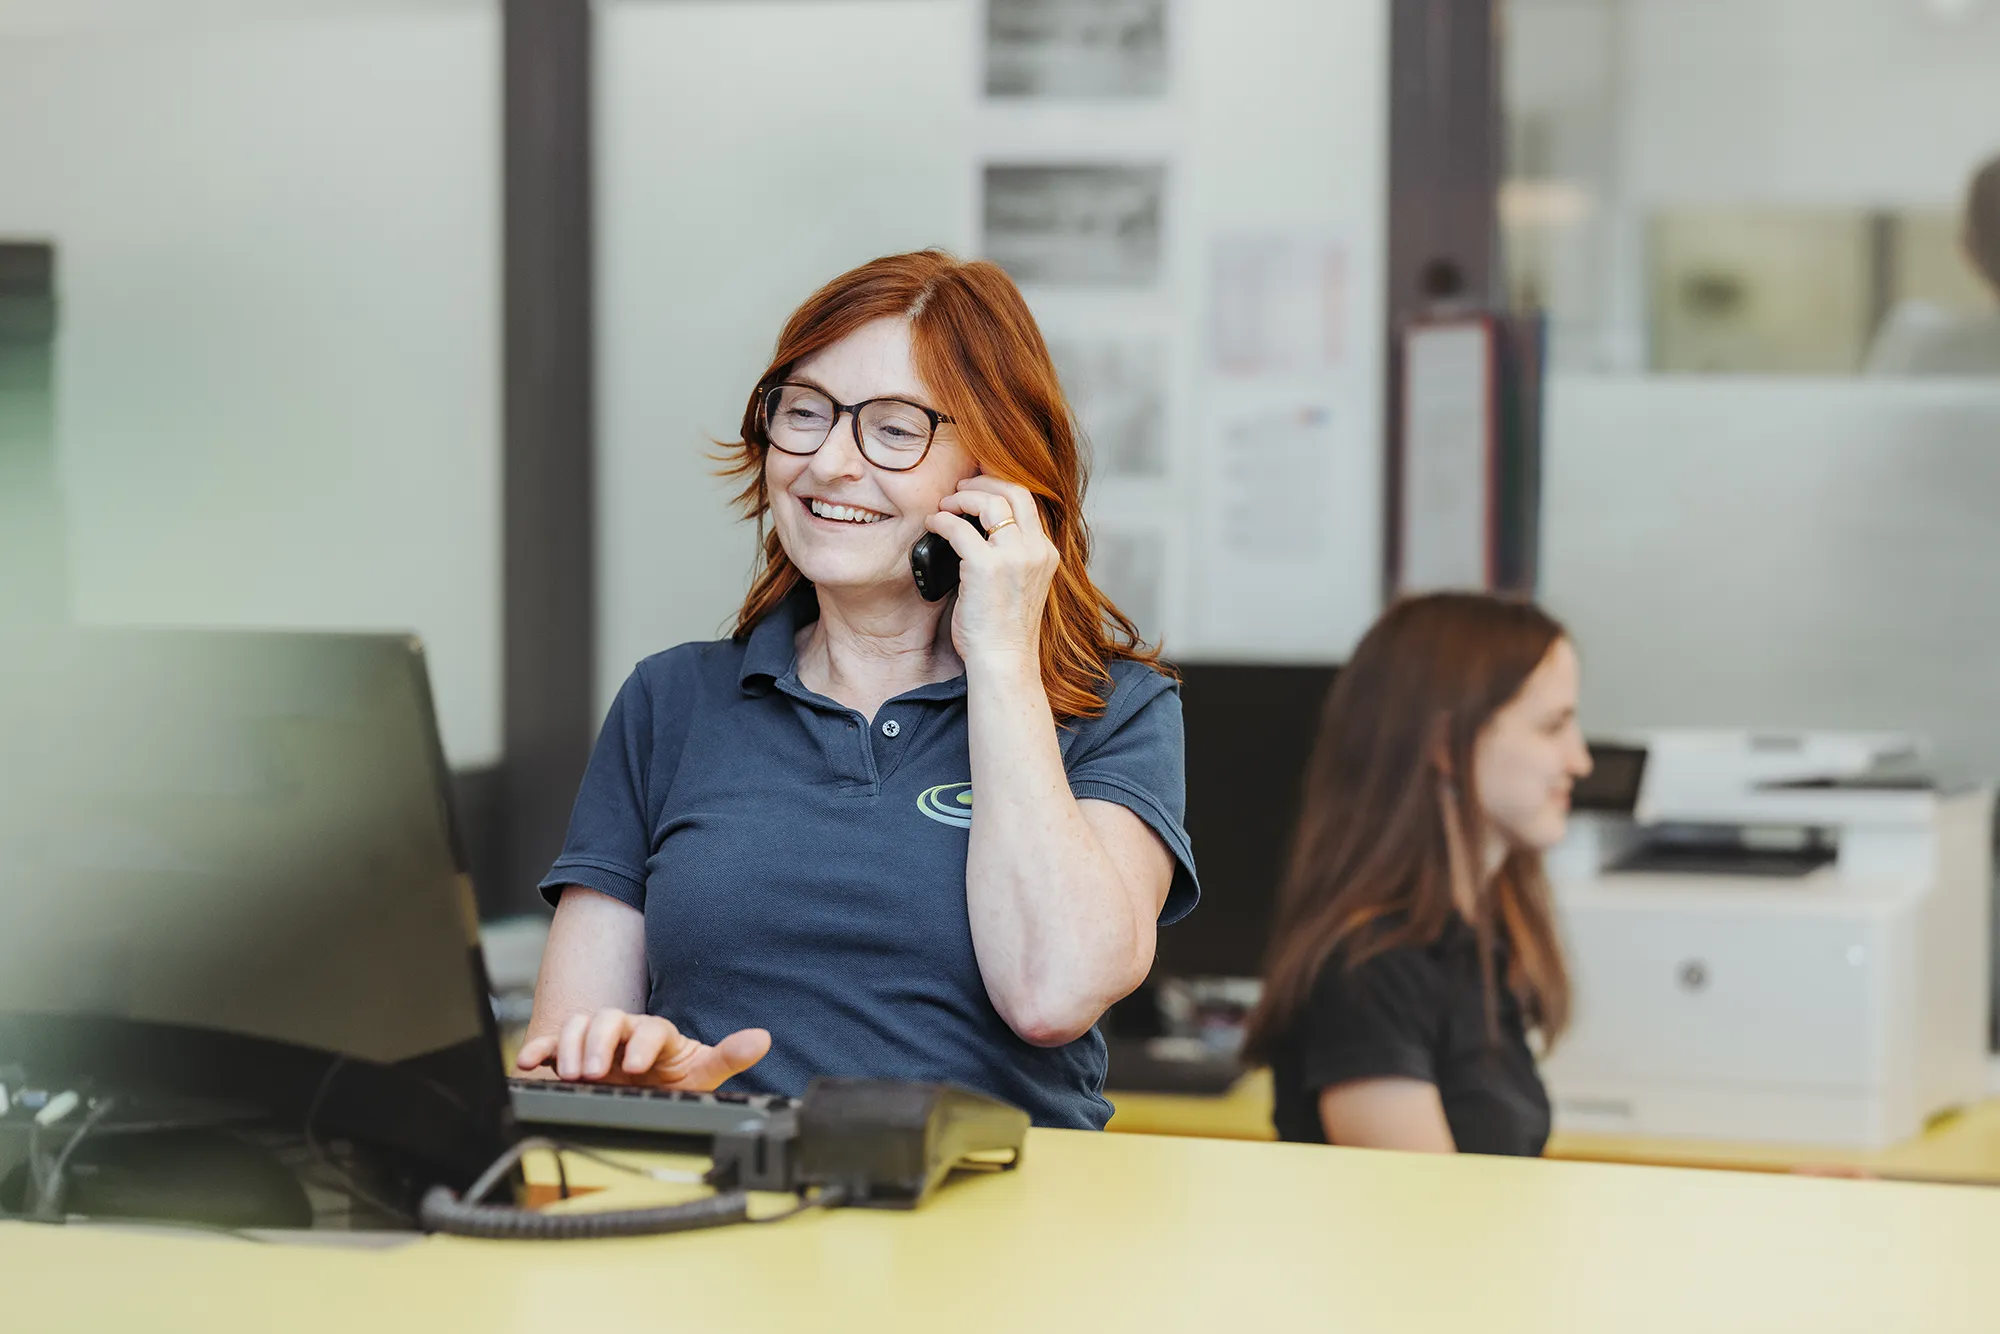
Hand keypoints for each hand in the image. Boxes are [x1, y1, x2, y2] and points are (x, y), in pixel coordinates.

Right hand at [515, 1008, 771, 1091]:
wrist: (645, 1095)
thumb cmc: (674, 1083)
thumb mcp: (702, 1076)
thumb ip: (728, 1057)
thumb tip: (762, 1039)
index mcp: (658, 1036)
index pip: (652, 1028)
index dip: (643, 1043)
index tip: (636, 1065)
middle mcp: (626, 1033)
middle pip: (609, 1018)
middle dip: (599, 1044)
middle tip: (593, 1074)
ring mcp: (597, 1042)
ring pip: (579, 1024)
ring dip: (570, 1047)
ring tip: (569, 1076)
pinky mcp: (571, 1055)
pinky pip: (551, 1042)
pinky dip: (539, 1048)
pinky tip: (528, 1062)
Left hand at [927, 476, 1059, 664]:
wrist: (1005, 661)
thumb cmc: (1005, 631)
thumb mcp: (1021, 585)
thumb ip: (1012, 557)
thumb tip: (980, 532)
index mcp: (1046, 553)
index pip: (1028, 501)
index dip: (1000, 486)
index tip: (979, 488)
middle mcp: (1035, 549)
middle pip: (1013, 490)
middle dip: (983, 481)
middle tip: (960, 487)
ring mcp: (1013, 556)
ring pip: (988, 501)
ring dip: (961, 497)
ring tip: (945, 504)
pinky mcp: (986, 566)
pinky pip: (958, 527)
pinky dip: (941, 521)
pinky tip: (933, 525)